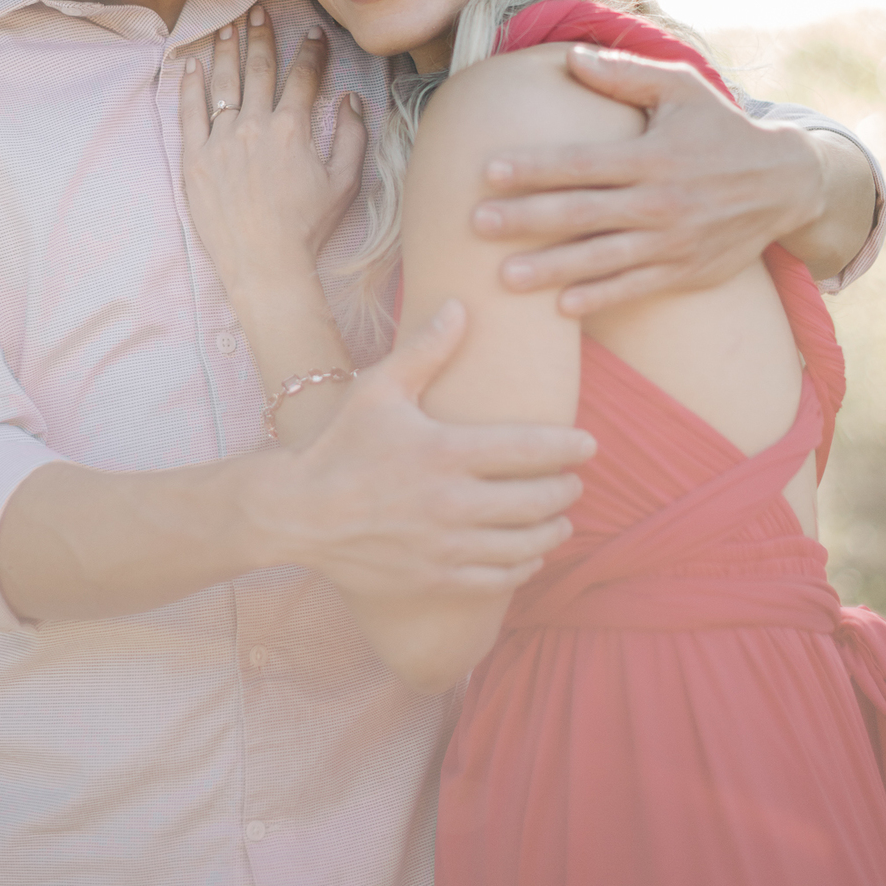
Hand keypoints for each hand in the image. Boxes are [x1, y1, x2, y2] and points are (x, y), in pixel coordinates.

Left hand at [179, 7, 366, 290]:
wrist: (265, 263)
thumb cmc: (308, 228)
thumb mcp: (345, 183)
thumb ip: (353, 136)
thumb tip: (350, 100)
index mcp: (293, 129)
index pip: (303, 77)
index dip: (310, 52)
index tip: (313, 33)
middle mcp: (255, 125)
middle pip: (259, 69)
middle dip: (261, 36)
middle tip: (258, 11)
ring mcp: (221, 140)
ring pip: (223, 83)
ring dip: (227, 50)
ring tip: (227, 26)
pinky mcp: (195, 159)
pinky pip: (189, 113)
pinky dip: (190, 86)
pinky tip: (192, 66)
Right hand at [248, 301, 595, 597]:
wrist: (298, 512)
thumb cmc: (340, 444)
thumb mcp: (379, 388)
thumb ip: (426, 350)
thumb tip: (461, 307)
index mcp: (446, 451)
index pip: (531, 450)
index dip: (569, 447)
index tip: (588, 444)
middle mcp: (453, 502)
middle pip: (539, 499)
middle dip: (567, 488)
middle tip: (573, 479)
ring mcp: (446, 546)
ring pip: (527, 544)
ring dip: (554, 529)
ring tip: (561, 517)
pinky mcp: (437, 579)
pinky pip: (501, 579)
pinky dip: (525, 565)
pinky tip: (530, 552)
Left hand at [473, 45, 825, 315]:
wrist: (786, 183)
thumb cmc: (720, 129)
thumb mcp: (682, 89)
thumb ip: (625, 74)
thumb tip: (572, 57)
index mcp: (653, 155)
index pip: (583, 162)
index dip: (535, 167)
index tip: (488, 170)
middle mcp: (661, 201)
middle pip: (582, 213)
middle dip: (526, 219)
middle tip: (475, 224)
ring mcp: (673, 241)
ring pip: (602, 259)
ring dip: (551, 268)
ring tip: (503, 276)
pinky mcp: (685, 271)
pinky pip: (636, 288)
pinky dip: (599, 297)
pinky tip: (561, 306)